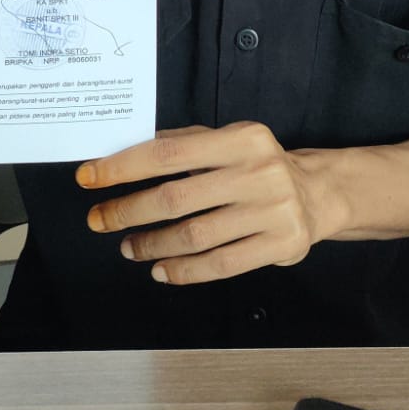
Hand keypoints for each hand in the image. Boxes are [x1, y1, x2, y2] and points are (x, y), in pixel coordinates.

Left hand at [76, 122, 327, 284]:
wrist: (317, 194)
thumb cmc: (258, 166)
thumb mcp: (227, 142)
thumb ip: (183, 145)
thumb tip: (122, 154)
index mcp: (241, 138)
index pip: (168, 152)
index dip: (124, 166)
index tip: (90, 177)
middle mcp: (258, 172)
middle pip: (176, 198)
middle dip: (128, 211)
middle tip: (100, 220)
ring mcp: (272, 211)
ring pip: (195, 235)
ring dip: (153, 244)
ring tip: (129, 247)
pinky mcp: (280, 245)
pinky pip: (220, 264)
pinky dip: (184, 271)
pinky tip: (162, 270)